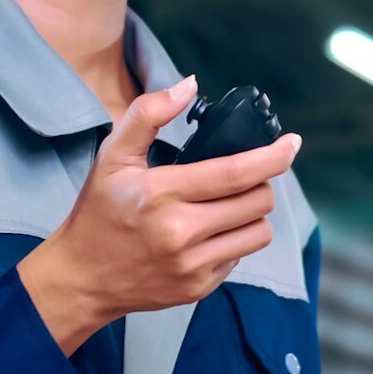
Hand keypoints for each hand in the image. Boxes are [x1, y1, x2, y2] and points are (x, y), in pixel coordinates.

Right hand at [17, 74, 301, 354]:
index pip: (235, 172)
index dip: (273, 156)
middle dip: (260, 183)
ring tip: (230, 205)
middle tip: (244, 177)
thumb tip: (189, 85)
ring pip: (258, 232)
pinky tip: (209, 233)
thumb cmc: (98, 212)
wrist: (81, 279)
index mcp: (160, 193)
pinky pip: (240, 258)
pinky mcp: (197, 288)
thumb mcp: (112, 156)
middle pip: (257, 202)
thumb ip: (148, 113)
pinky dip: (233, 241)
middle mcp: (180, 232)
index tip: (292, 142)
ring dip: (253, 214)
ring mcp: (191, 265)